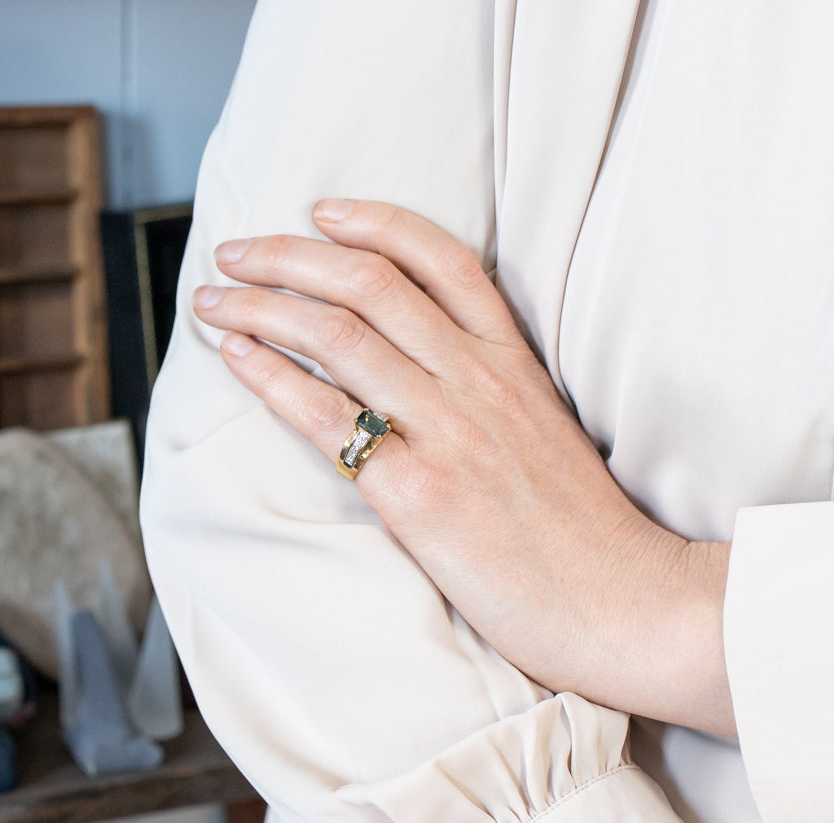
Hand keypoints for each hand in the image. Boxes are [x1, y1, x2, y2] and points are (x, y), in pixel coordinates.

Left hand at [193, 200, 734, 734]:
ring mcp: (450, 432)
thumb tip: (425, 374)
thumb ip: (493, 393)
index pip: (442, 260)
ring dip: (263, 308)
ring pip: (340, 336)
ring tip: (214, 302)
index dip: (374, 223)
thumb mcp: (548, 434)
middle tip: (236, 253)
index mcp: (516, 363)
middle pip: (371, 285)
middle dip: (290, 256)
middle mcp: (479, 381)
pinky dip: (273, 378)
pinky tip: (239, 360)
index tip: (322, 212)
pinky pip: (330, 418)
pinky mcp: (420, 492)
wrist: (619, 600)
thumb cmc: (584, 531)